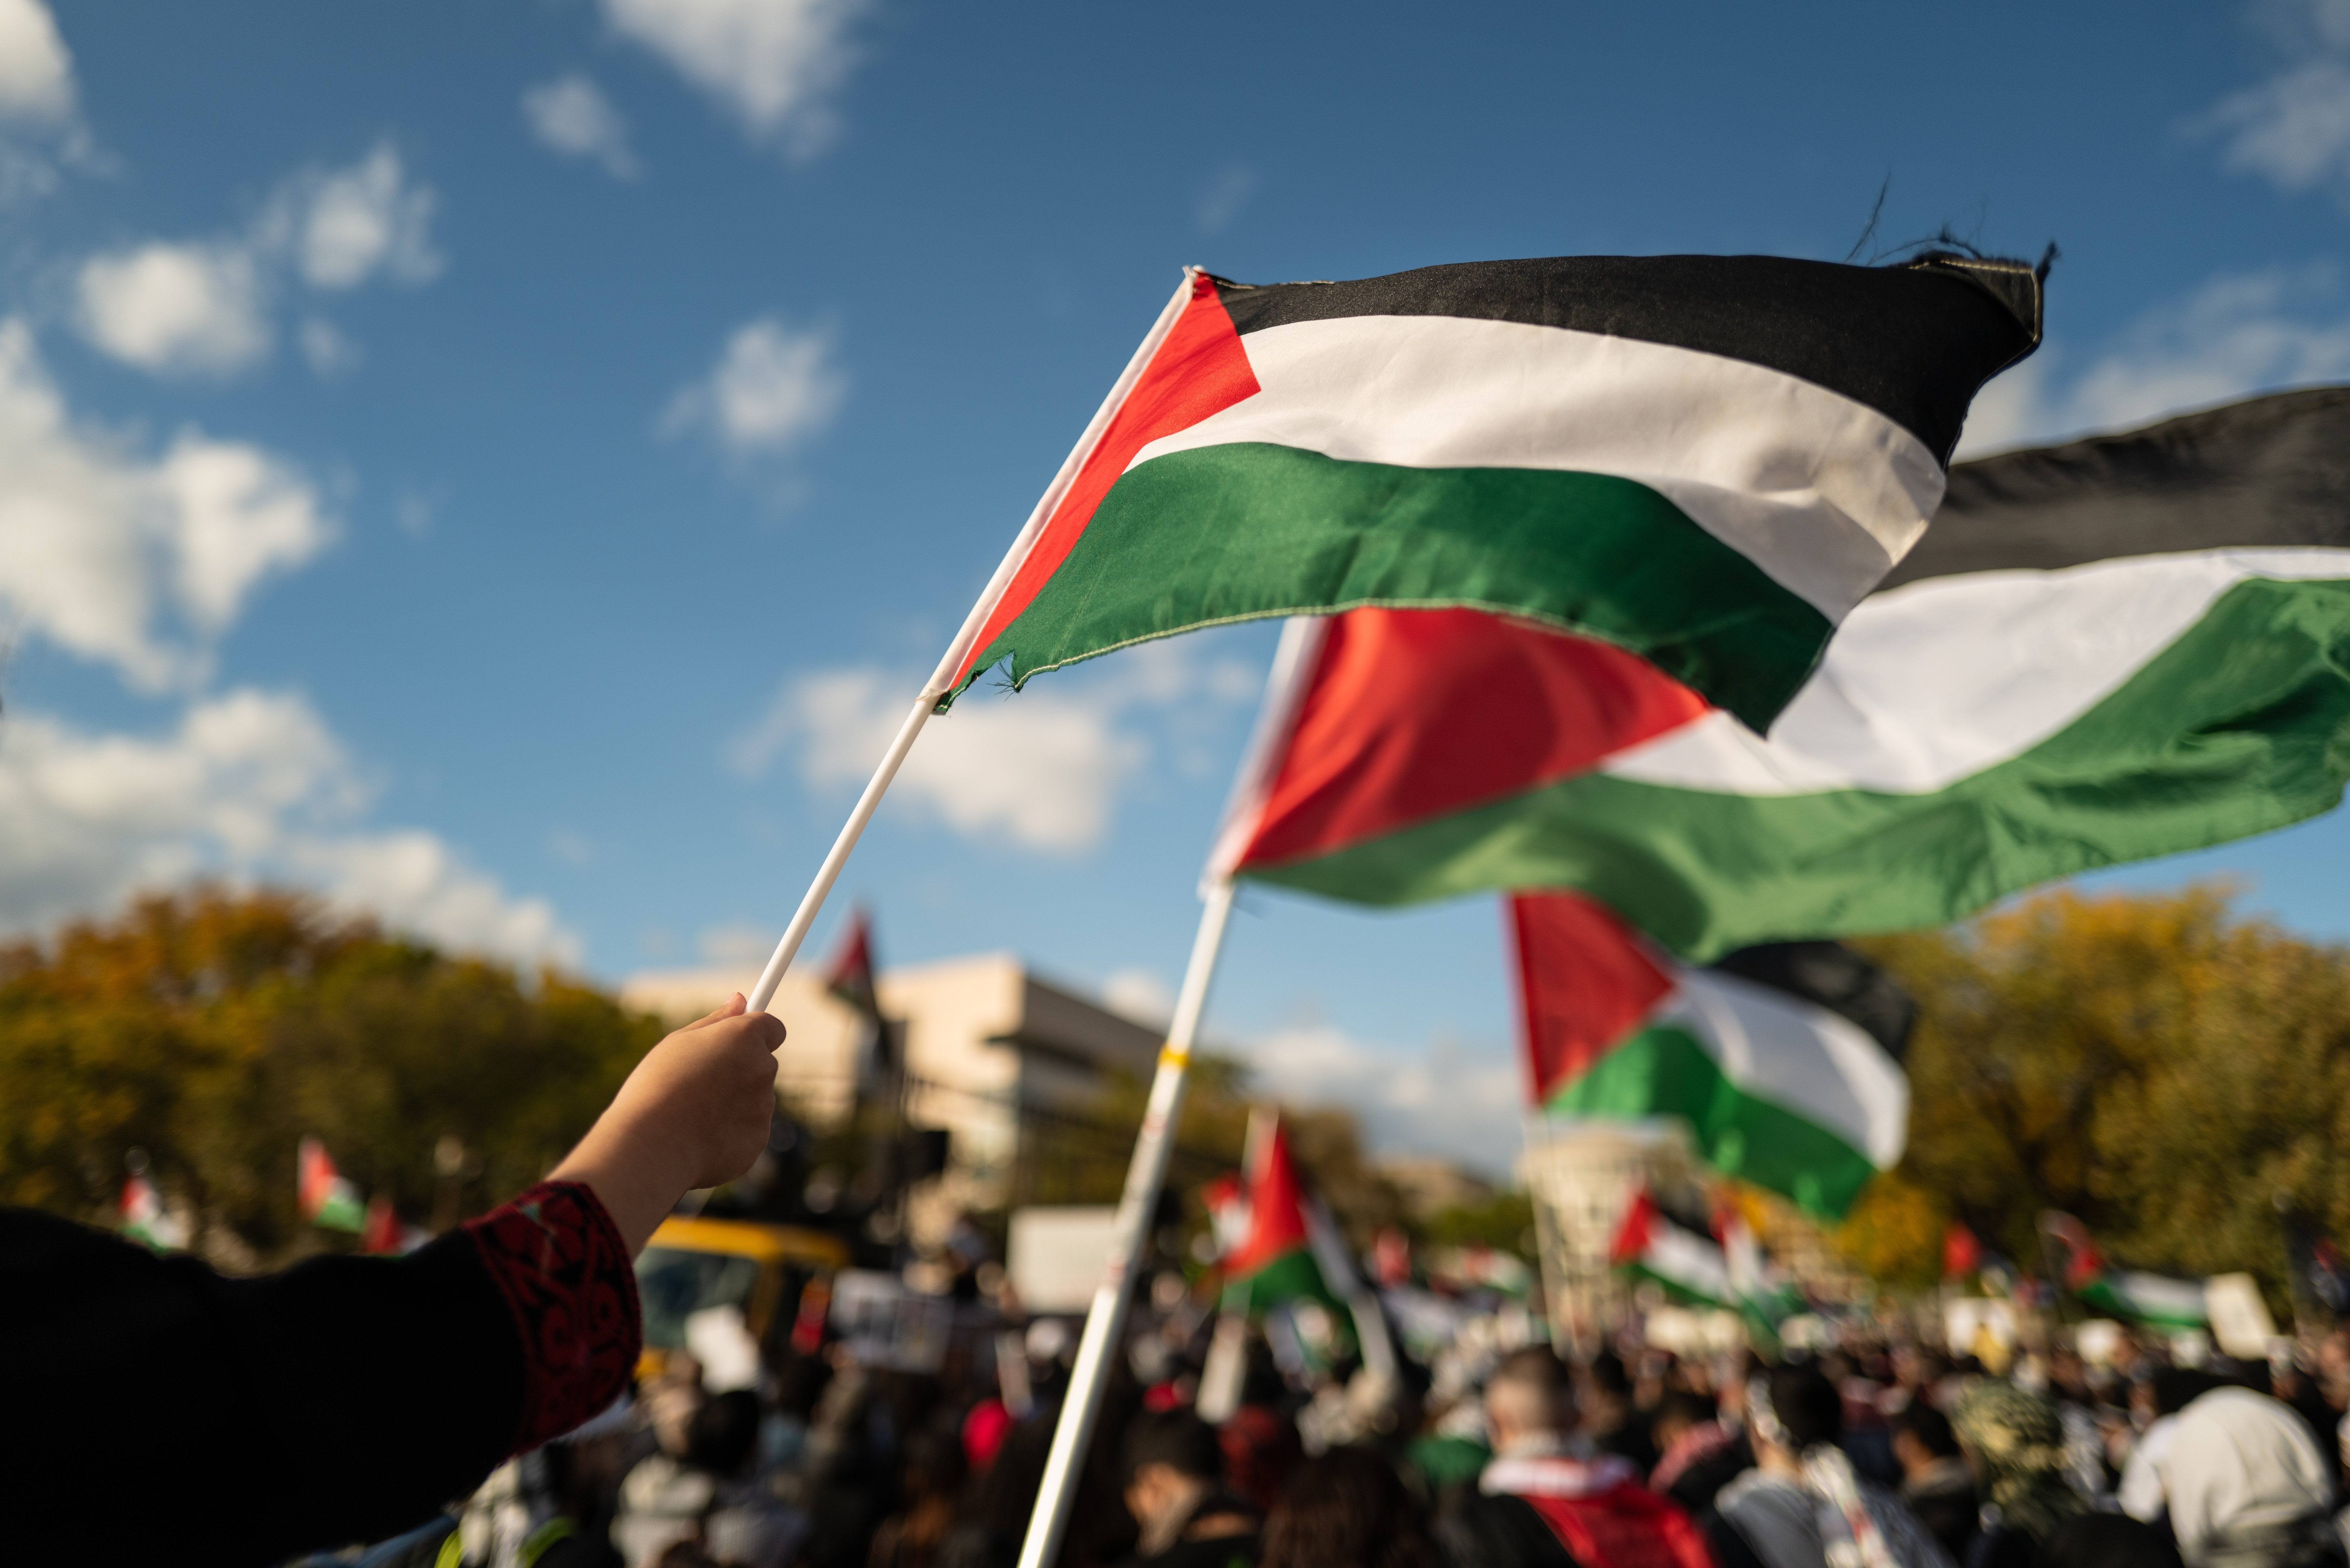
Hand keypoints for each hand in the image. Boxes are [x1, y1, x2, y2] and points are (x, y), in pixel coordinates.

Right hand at [550, 993, 783, 1253]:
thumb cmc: (657, 1087)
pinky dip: (731, 1133)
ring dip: (734, 1103)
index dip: (754, 1035)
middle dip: (739, 1071)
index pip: (772, 1028)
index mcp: (745, 1037)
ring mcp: (763, 1106)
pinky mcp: (758, 1139)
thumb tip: (741, 999)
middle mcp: (763, 1068)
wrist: (651, 1146)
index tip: (738, 1042)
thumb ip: (716, 1021)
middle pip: (761, 1064)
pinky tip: (700, 1138)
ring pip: (755, 1099)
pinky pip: (749, 1130)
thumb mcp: (678, 1042)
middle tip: (700, 1084)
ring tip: (693, 1114)